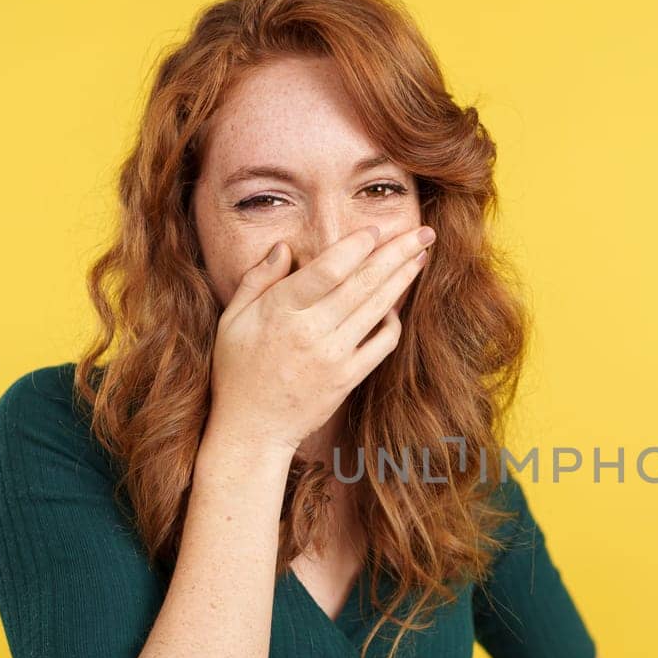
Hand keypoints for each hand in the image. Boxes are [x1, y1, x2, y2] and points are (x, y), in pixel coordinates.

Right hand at [208, 223, 433, 454]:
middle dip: (396, 254)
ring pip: (377, 309)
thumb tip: (284, 248)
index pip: (328, 271)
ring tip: (420, 257)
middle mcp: (311, 332)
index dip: (355, 247)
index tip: (376, 229)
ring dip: (402, 280)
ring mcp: (334, 356)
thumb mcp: (233, 320)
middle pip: (363, 283)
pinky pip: (381, 345)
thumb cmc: (237, 370)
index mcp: (281, 311)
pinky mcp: (348, 378)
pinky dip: (392, 323)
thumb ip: (258, 280)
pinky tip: (395, 306)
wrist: (253, 428)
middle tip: (424, 233)